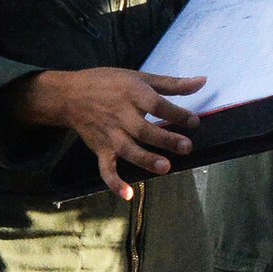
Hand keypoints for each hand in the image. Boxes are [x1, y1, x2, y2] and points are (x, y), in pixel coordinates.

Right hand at [12, 68, 204, 200]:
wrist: (69, 95)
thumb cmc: (108, 83)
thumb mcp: (139, 77)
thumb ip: (172, 83)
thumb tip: (202, 82)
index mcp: (131, 93)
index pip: (156, 104)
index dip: (175, 113)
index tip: (194, 122)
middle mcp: (120, 115)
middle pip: (143, 129)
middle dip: (165, 139)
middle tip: (186, 147)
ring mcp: (109, 134)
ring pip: (128, 150)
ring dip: (145, 160)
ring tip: (165, 167)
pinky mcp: (100, 149)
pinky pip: (106, 168)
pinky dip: (114, 182)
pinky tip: (128, 194)